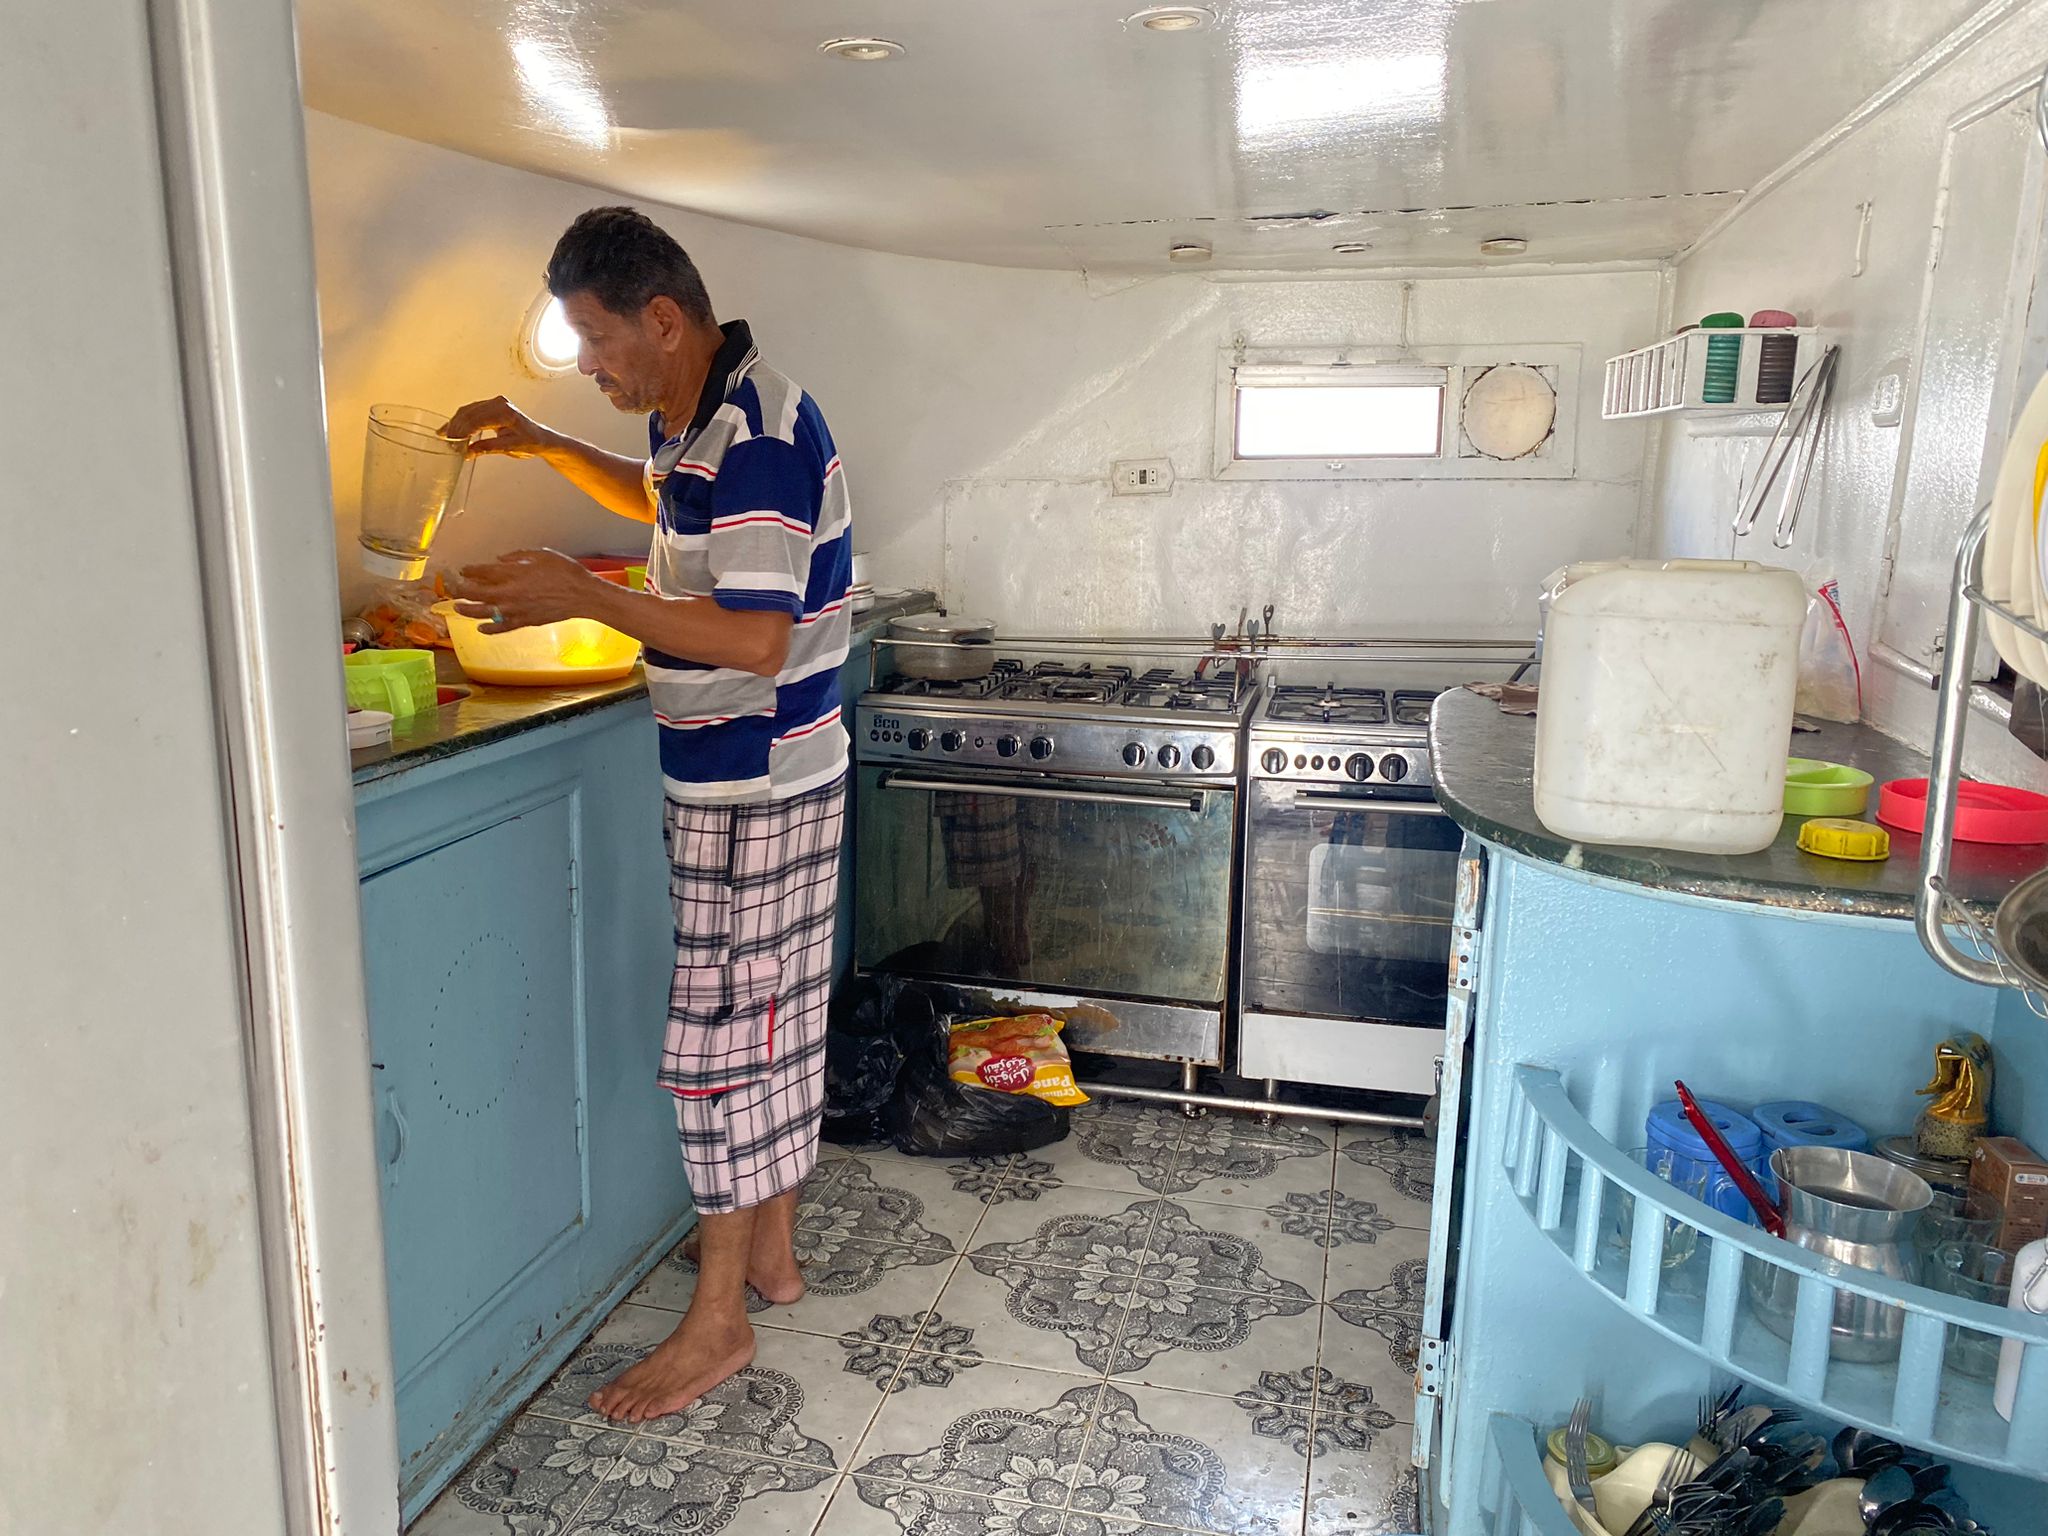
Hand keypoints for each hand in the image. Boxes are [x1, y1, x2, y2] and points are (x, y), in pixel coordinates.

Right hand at [443, 397, 556, 458]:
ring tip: (446, 439)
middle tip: (449, 445)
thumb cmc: (531, 442)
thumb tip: (469, 451)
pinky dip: (458, 421)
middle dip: (456, 429)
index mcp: (505, 412)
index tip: (454, 445)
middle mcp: (499, 403)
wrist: (540, 438)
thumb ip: (489, 448)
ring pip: (466, 411)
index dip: (463, 433)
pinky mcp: (490, 406)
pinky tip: (447, 429)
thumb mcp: (510, 448)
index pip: (477, 420)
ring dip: (455, 424)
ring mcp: (494, 403)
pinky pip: (470, 411)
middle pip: (469, 414)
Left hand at [450, 549, 601, 632]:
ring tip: (457, 607)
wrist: (582, 596)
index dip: (469, 571)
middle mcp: (508, 593)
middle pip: (475, 592)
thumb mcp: (541, 554)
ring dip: (467, 610)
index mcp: (512, 573)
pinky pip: (501, 628)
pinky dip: (489, 629)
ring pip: (482, 612)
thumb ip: (517, 556)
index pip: (481, 572)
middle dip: (460, 590)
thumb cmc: (565, 572)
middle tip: (452, 588)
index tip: (462, 570)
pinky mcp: (523, 622)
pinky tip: (481, 628)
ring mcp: (514, 610)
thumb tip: (501, 559)